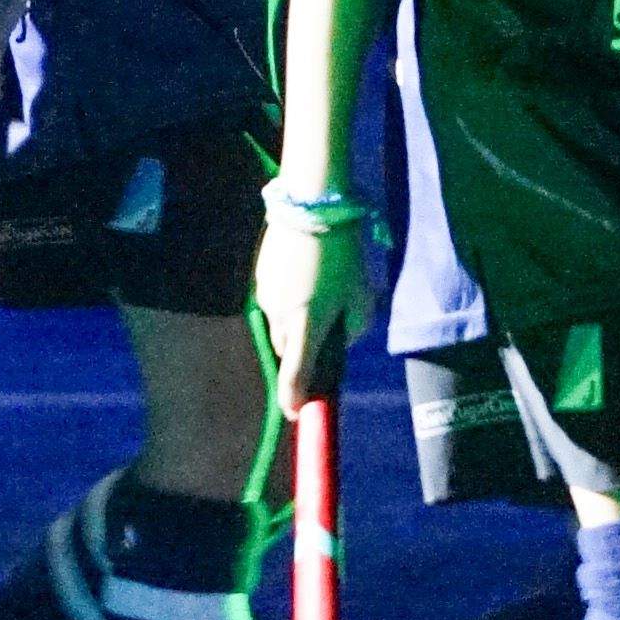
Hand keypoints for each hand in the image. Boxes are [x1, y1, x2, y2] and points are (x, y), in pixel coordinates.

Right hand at [249, 197, 364, 411]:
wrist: (311, 205)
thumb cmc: (343, 253)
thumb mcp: (360, 295)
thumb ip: (352, 328)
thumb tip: (339, 339)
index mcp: (307, 327)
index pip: (294, 378)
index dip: (294, 400)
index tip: (296, 414)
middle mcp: (281, 318)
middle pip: (288, 352)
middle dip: (304, 350)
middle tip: (326, 329)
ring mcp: (265, 298)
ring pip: (279, 327)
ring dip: (295, 323)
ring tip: (319, 293)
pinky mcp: (259, 279)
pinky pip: (274, 303)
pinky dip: (287, 300)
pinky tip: (305, 275)